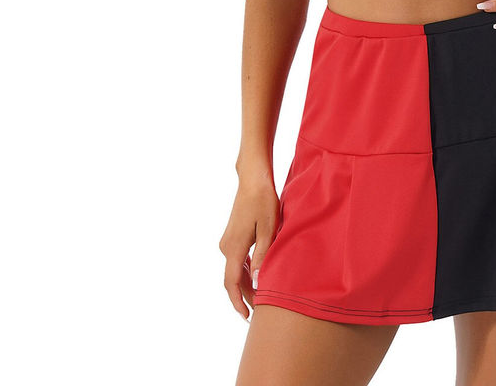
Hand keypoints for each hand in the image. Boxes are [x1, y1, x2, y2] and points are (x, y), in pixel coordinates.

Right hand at [218, 174, 279, 320]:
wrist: (253, 179)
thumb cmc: (264, 201)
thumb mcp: (269, 229)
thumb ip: (263, 256)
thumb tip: (256, 283)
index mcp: (234, 247)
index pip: (231, 282)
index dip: (238, 302)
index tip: (246, 317)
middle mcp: (226, 246)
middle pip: (233, 279)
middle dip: (245, 296)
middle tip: (261, 312)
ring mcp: (227, 241)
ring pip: (235, 270)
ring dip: (245, 284)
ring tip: (261, 297)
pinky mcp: (232, 236)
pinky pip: (237, 260)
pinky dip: (245, 271)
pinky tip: (256, 277)